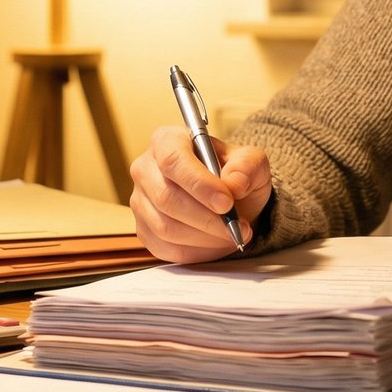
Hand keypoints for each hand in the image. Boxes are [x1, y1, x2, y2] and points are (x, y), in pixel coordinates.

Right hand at [128, 126, 271, 263]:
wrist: (228, 201)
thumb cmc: (234, 176)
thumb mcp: (251, 163)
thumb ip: (247, 166)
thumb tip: (234, 184)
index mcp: (167, 140)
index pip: (173, 160)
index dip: (199, 184)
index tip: (226, 203)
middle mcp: (145, 168)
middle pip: (166, 197)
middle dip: (206, 217)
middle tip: (236, 226)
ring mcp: (140, 200)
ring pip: (165, 226)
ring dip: (204, 237)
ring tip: (231, 234)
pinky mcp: (144, 229)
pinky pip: (164, 247)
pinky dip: (195, 251)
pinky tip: (215, 243)